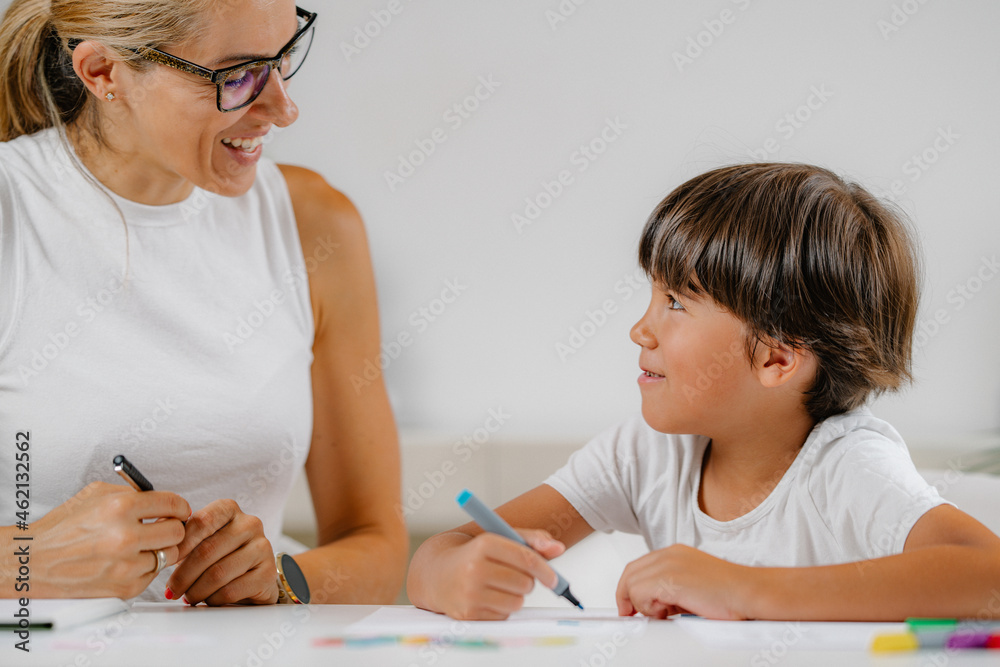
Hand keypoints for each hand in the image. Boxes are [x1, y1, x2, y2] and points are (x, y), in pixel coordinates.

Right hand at [30, 481, 189, 598]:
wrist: (34, 562)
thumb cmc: (62, 529)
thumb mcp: (95, 495)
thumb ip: (132, 493)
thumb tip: (161, 500)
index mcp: (120, 507)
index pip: (171, 503)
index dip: (180, 507)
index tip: (180, 510)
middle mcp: (125, 536)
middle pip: (177, 532)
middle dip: (173, 527)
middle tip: (164, 527)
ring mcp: (126, 565)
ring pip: (168, 555)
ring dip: (159, 549)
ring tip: (143, 545)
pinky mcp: (124, 587)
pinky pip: (153, 575)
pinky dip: (145, 568)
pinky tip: (128, 561)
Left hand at [166, 499, 277, 605]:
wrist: (253, 575)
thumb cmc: (221, 555)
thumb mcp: (201, 539)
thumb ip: (182, 536)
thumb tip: (158, 537)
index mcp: (230, 509)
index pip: (201, 521)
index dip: (180, 544)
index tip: (167, 560)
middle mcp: (250, 524)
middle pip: (207, 550)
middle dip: (183, 575)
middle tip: (172, 590)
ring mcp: (263, 547)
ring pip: (218, 573)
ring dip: (196, 591)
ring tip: (189, 596)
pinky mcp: (268, 574)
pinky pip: (231, 590)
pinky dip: (214, 599)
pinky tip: (209, 599)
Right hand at [429, 530, 564, 619]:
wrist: (435, 573)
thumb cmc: (474, 554)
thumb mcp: (499, 538)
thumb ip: (530, 540)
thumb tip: (558, 548)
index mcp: (484, 544)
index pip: (526, 558)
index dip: (545, 570)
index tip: (554, 579)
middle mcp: (474, 568)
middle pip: (524, 583)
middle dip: (527, 582)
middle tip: (515, 577)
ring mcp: (470, 593)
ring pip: (516, 602)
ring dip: (515, 596)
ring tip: (499, 586)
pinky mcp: (467, 614)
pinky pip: (503, 616)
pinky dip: (501, 608)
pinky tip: (487, 597)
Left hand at [616, 544, 755, 618]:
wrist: (748, 592)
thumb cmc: (729, 594)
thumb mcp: (692, 586)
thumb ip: (671, 590)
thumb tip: (654, 606)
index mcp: (674, 553)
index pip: (639, 566)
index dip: (630, 587)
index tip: (630, 605)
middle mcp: (669, 555)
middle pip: (630, 573)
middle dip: (627, 598)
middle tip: (632, 616)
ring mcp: (668, 564)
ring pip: (631, 585)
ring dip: (642, 605)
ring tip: (664, 614)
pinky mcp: (668, 579)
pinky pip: (639, 594)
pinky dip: (648, 608)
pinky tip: (666, 613)